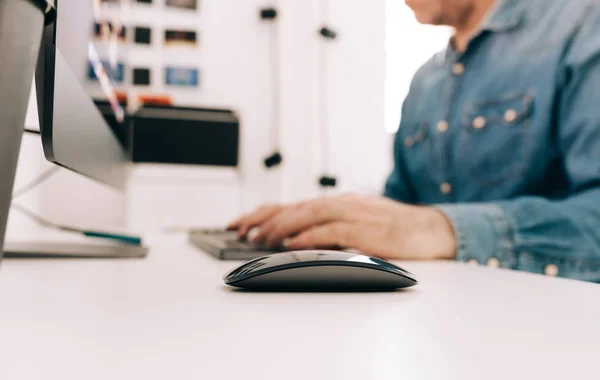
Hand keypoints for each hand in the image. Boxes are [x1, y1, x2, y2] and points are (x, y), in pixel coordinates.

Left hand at [227, 194, 456, 260]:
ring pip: (308, 214)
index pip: (289, 205)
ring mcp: (353, 214)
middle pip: (292, 207)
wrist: (429, 229)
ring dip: (280, 226)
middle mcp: (339, 204)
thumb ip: (327, 227)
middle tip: (239, 231)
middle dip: (261, 219)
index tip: (237, 223)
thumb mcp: (355, 221)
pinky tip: (294, 243)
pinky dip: (311, 236)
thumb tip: (294, 239)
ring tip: (259, 238)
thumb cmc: (391, 226)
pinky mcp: (366, 230)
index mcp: (334, 204)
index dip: (260, 213)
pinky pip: (332, 231)